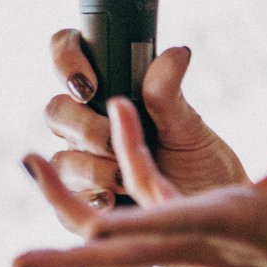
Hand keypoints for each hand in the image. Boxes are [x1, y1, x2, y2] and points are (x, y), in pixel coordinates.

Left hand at [20, 34, 266, 266]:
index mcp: (228, 220)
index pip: (169, 220)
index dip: (130, 218)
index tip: (92, 225)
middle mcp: (196, 241)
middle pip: (118, 252)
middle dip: (66, 252)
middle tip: (15, 262)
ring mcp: (184, 249)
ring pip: (111, 245)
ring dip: (66, 216)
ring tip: (27, 181)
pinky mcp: (182, 247)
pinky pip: (129, 224)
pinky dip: (103, 204)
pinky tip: (84, 173)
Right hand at [41, 30, 245, 211]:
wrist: (211, 213)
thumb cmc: (200, 165)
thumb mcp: (189, 128)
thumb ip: (169, 94)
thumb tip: (175, 53)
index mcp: (109, 92)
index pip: (68, 56)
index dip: (66, 60)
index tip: (90, 84)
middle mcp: (89, 124)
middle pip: (56, 111)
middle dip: (82, 126)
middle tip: (112, 140)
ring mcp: (83, 163)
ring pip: (61, 157)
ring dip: (92, 167)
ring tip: (125, 178)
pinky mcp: (84, 202)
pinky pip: (67, 200)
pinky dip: (90, 197)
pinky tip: (113, 199)